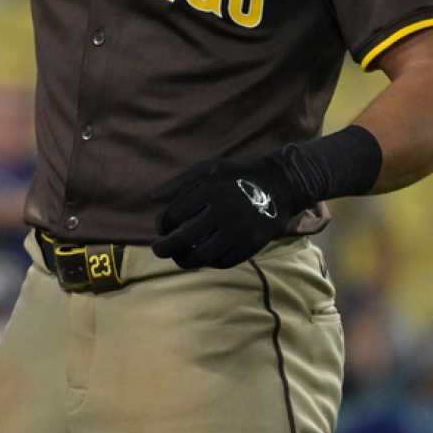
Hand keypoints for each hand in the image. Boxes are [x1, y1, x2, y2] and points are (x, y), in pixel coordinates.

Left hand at [152, 153, 302, 269]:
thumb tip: (152, 199)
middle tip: (157, 251)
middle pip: (184, 239)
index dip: (162, 224)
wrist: (280, 185)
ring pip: (203, 256)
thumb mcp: (207, 169)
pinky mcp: (252, 245)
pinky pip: (224, 262)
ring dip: (185, 260)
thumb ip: (179, 183)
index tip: (162, 227)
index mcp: (209, 190)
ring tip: (178, 257)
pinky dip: (209, 263)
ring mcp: (239, 231)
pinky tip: (203, 257)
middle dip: (165, 248)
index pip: (174, 215)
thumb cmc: (236, 175)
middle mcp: (224, 212)